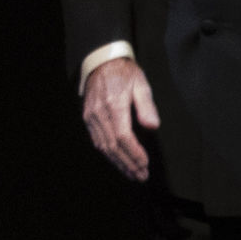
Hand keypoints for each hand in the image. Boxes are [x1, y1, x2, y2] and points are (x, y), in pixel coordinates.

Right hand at [81, 56, 160, 182]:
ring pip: (103, 147)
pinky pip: (97, 141)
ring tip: (132, 174)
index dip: (134, 153)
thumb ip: (147, 106)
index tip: (145, 164)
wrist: (101, 63)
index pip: (123, 136)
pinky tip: (118, 162)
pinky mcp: (88, 119)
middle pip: (113, 146)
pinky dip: (109, 155)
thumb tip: (152, 126)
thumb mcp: (141, 84)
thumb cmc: (124, 73)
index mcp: (114, 104)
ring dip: (118, 163)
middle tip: (141, 176)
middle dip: (128, 163)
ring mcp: (91, 117)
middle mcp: (99, 113)